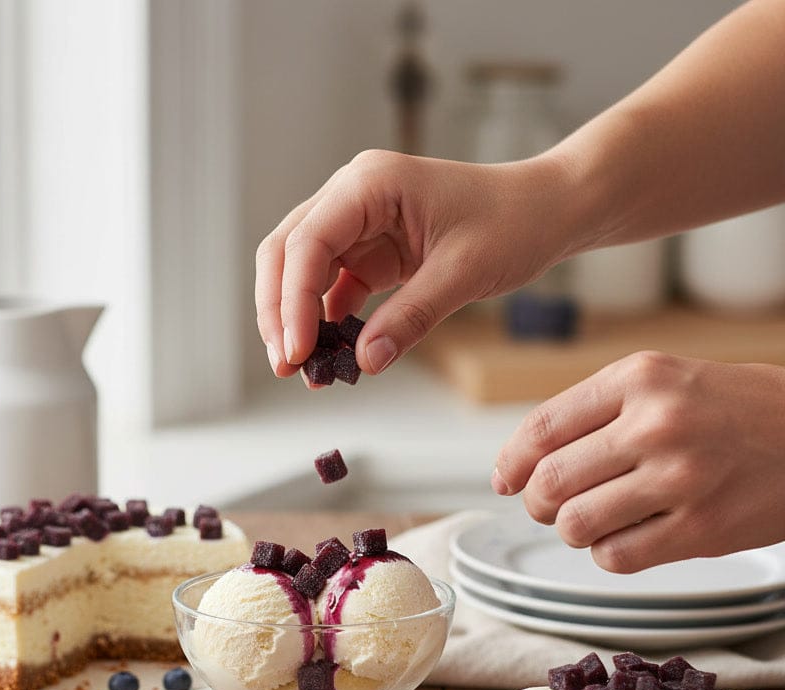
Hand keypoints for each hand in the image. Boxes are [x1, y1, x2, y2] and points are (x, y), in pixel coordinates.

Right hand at [255, 149, 575, 381]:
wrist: (546, 210)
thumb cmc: (514, 221)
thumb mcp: (464, 272)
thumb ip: (411, 316)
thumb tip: (365, 362)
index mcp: (370, 184)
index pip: (308, 242)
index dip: (293, 301)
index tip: (297, 351)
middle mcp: (353, 197)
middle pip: (287, 254)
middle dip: (279, 311)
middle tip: (286, 365)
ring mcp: (358, 225)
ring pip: (301, 273)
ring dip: (296, 320)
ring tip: (303, 369)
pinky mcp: (369, 252)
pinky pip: (331, 290)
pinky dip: (325, 324)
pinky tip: (330, 357)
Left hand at [492, 351, 784, 571]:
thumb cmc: (728, 410)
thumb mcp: (663, 382)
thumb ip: (592, 413)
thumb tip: (517, 466)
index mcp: (640, 378)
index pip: (542, 429)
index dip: (511, 463)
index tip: (505, 480)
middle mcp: (658, 423)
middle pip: (550, 484)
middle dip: (539, 503)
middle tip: (553, 506)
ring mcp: (681, 477)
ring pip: (576, 525)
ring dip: (574, 531)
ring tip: (596, 520)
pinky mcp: (702, 527)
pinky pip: (616, 557)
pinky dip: (609, 554)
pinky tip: (629, 536)